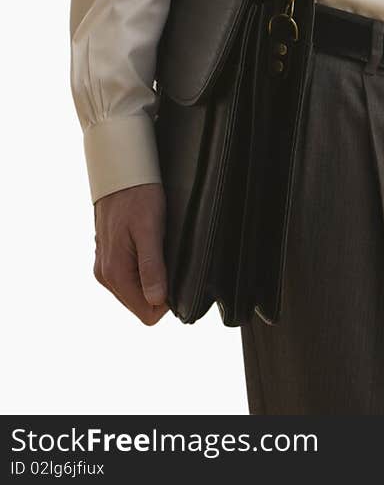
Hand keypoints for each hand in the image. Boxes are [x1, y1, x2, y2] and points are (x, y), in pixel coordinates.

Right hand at [93, 181, 169, 324]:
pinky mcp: (108, 257)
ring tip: (159, 248)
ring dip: (151, 277)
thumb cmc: (137, 196)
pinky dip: (142, 268)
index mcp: (114, 274)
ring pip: (135, 291)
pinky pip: (130, 277)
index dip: (166, 301)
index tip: (175, 276)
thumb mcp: (150, 229)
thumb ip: (152, 267)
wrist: (119, 173)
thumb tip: (157, 300)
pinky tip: (149, 246)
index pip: (146, 313)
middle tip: (169, 257)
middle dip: (159, 289)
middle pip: (140, 304)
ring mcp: (105, 267)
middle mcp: (105, 275)